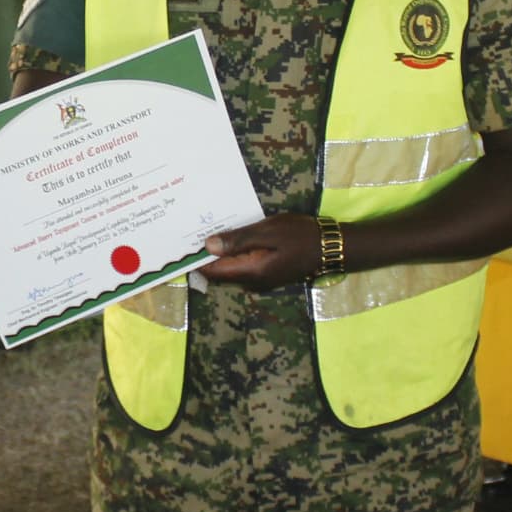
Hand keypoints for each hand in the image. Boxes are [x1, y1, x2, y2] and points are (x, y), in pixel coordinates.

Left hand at [199, 214, 320, 287]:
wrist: (330, 246)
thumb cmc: (300, 236)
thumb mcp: (268, 232)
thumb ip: (237, 240)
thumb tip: (207, 246)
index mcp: (250, 272)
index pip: (212, 272)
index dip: (195, 260)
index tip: (182, 243)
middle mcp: (252, 281)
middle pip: (219, 272)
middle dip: (206, 254)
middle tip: (191, 230)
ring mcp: (260, 280)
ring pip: (230, 268)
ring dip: (220, 252)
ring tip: (207, 229)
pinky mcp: (267, 273)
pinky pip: (242, 265)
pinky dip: (233, 253)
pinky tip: (231, 236)